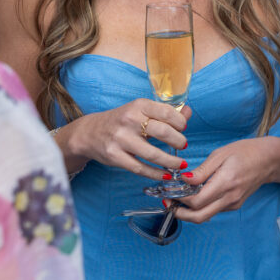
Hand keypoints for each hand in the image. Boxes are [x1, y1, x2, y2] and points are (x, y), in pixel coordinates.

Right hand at [59, 99, 191, 179]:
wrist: (90, 133)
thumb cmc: (121, 120)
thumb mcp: (140, 110)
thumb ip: (164, 112)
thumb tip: (189, 112)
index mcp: (138, 105)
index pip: (167, 112)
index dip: (180, 122)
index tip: (184, 128)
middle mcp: (129, 120)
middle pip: (163, 132)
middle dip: (178, 141)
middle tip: (183, 145)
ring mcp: (121, 139)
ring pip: (153, 154)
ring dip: (171, 161)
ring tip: (180, 164)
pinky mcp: (115, 156)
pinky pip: (140, 168)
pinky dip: (156, 173)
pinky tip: (166, 174)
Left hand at [174, 137, 277, 223]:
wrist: (269, 160)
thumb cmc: (245, 152)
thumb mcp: (221, 154)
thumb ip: (202, 170)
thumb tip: (184, 180)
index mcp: (225, 183)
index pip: (197, 201)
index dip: (180, 199)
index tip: (169, 190)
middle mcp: (229, 198)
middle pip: (199, 217)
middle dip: (179, 213)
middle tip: (167, 203)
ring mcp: (232, 204)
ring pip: (205, 216)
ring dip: (188, 212)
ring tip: (176, 199)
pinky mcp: (234, 205)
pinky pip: (213, 210)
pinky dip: (200, 207)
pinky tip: (193, 195)